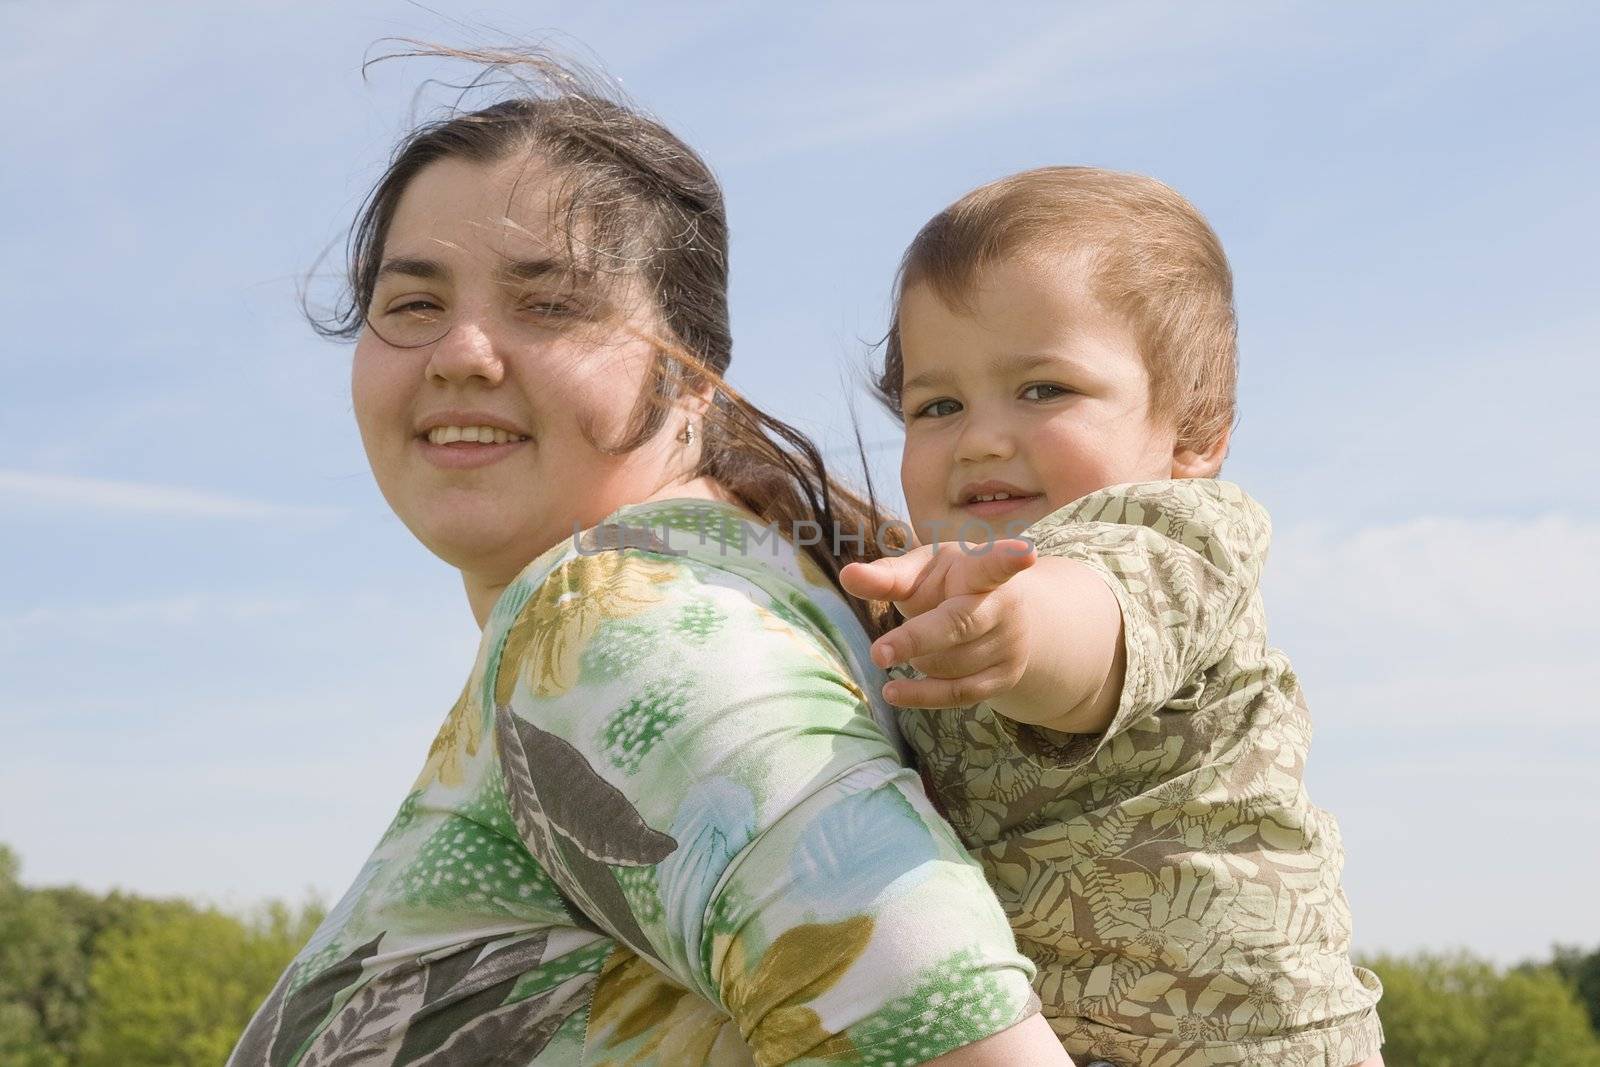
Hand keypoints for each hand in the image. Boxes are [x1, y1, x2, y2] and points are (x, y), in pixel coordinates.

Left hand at [839, 539, 1036, 708]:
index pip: (994, 563)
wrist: (1003, 616)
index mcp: (981, 569)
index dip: (1009, 558)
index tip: (1024, 555)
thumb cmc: (951, 585)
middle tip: (877, 654)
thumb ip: (887, 575)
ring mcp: (1009, 643)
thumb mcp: (922, 571)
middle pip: (958, 625)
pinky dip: (921, 695)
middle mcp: (1003, 605)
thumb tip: (847, 575)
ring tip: (914, 644)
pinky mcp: (1005, 676)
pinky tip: (892, 692)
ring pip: (948, 664)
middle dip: (917, 639)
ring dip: (918, 659)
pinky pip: (958, 694)